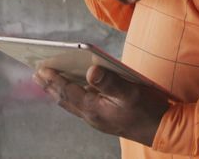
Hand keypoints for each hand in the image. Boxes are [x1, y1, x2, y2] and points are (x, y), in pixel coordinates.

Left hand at [34, 65, 169, 145]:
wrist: (162, 130)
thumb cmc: (148, 109)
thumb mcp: (130, 92)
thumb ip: (110, 82)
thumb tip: (91, 71)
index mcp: (94, 109)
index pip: (67, 92)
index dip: (53, 79)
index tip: (40, 68)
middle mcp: (92, 116)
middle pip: (64, 99)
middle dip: (50, 86)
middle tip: (36, 73)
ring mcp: (97, 119)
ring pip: (72, 104)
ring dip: (59, 91)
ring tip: (49, 80)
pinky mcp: (104, 118)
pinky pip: (81, 106)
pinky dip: (72, 95)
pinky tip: (74, 89)